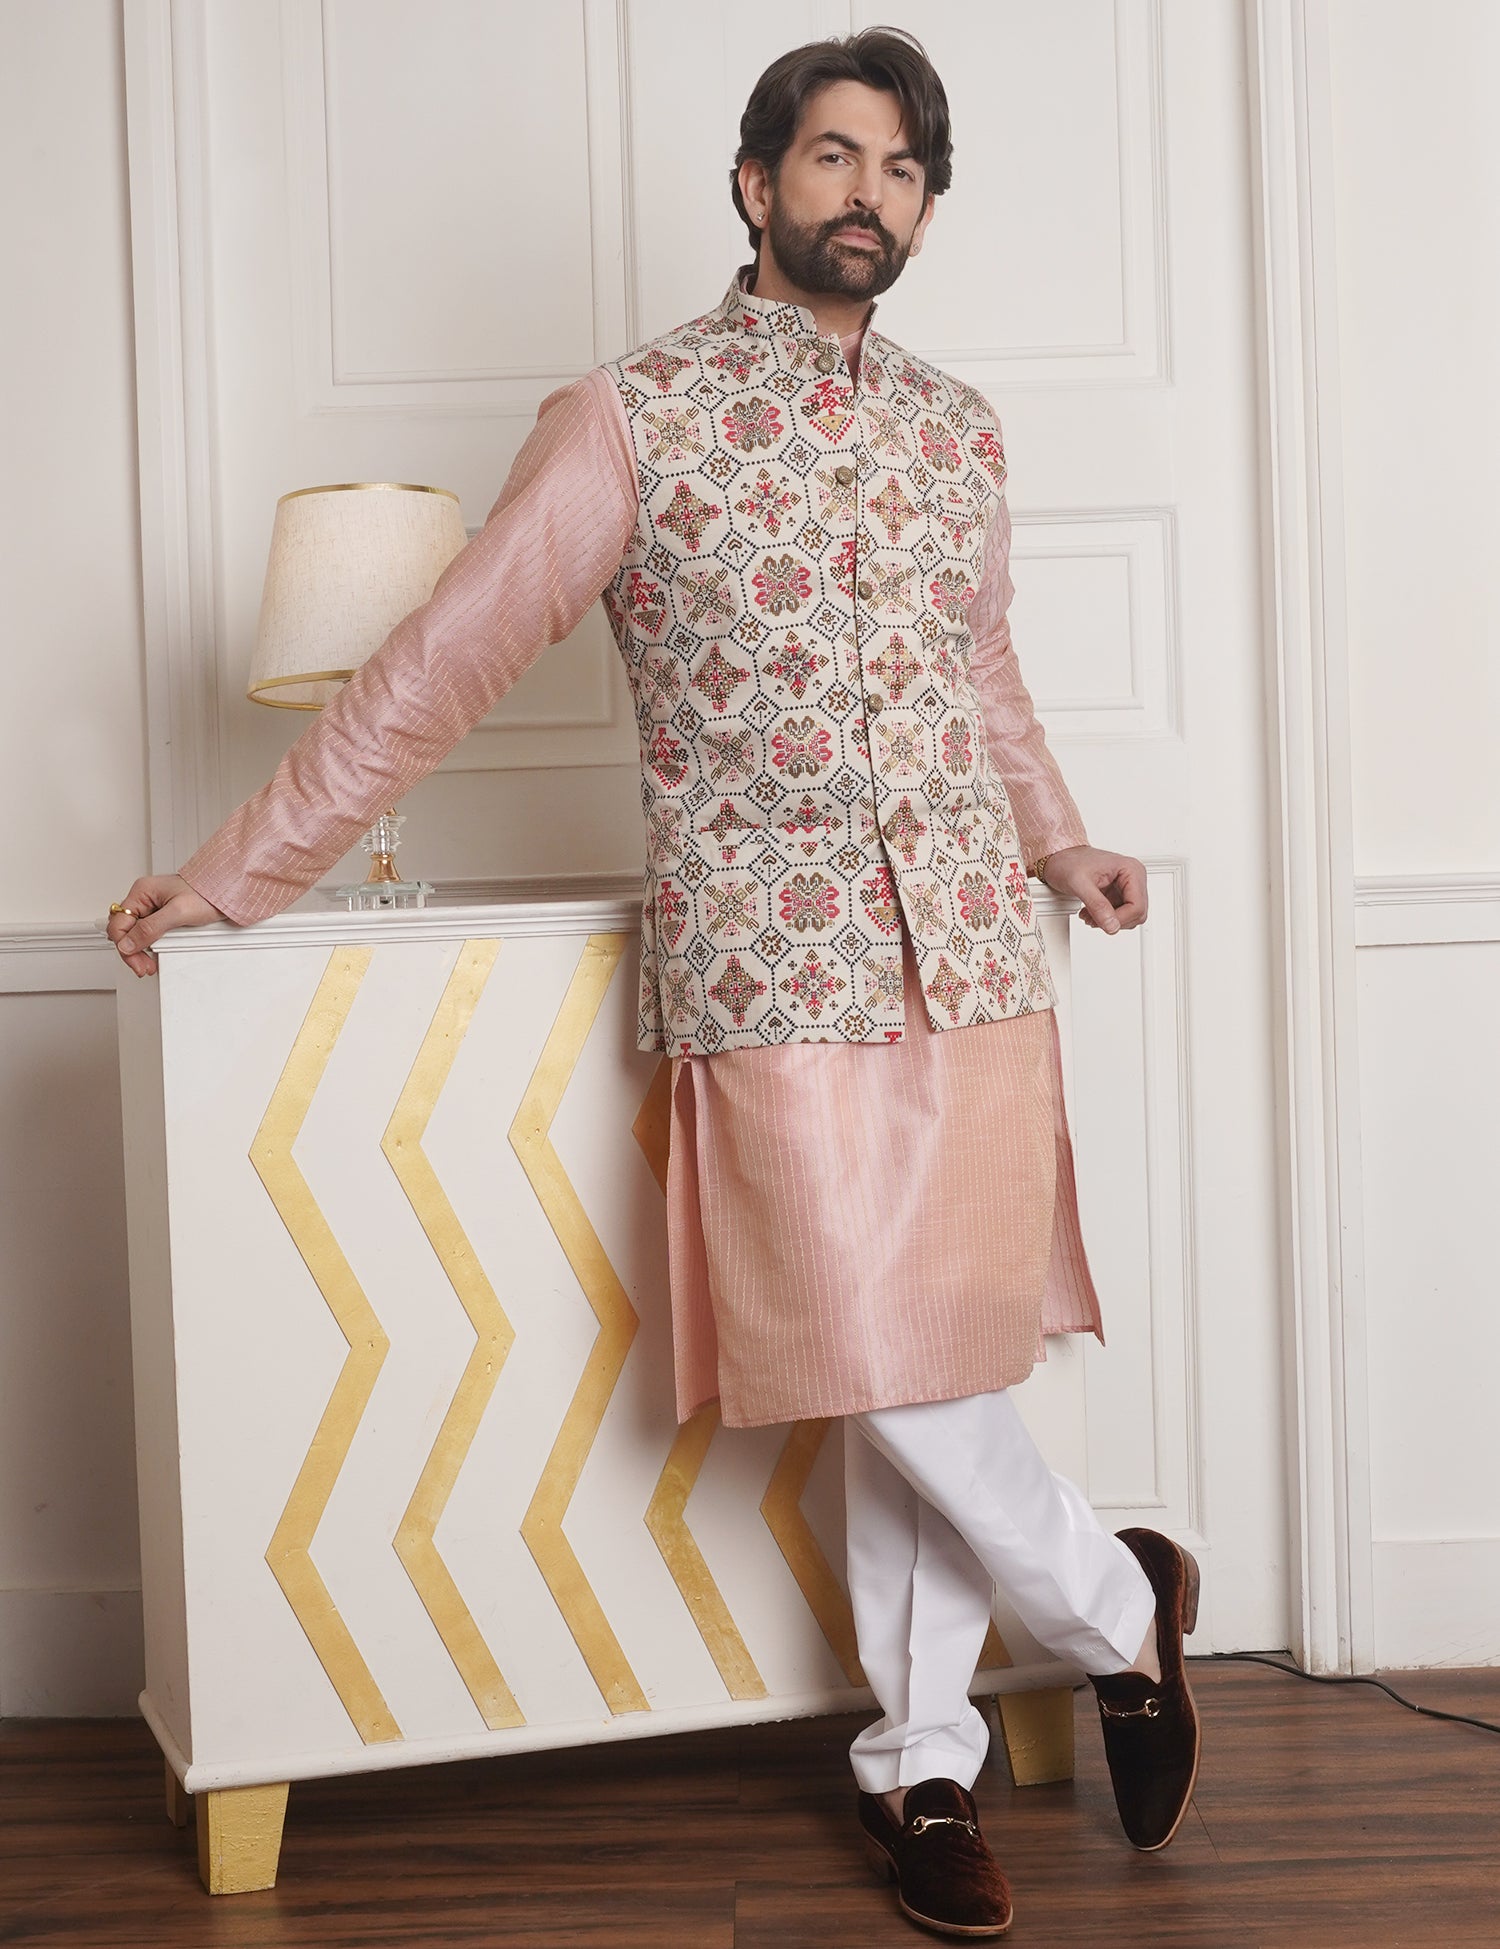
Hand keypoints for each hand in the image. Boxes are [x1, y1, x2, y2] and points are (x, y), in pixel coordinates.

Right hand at [106, 875, 228, 977]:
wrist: (227, 892)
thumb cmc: (206, 894)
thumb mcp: (178, 912)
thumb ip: (151, 928)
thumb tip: (127, 943)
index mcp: (142, 892)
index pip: (119, 922)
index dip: (125, 945)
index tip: (137, 961)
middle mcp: (144, 898)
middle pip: (126, 930)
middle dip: (132, 951)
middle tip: (144, 967)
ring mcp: (153, 907)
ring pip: (136, 933)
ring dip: (140, 951)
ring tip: (149, 965)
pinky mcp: (163, 916)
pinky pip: (149, 933)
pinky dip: (151, 946)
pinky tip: (155, 955)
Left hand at [1038, 845, 1147, 934]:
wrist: (1060, 857)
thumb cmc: (1069, 862)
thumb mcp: (1080, 883)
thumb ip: (1097, 905)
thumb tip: (1112, 926)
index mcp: (1131, 870)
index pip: (1137, 906)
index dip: (1120, 919)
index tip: (1102, 922)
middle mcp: (1133, 878)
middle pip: (1137, 914)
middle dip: (1114, 921)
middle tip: (1092, 917)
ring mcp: (1126, 888)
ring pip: (1129, 918)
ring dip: (1108, 921)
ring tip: (1089, 914)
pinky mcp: (1118, 895)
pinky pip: (1118, 916)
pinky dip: (1104, 919)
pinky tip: (1091, 912)